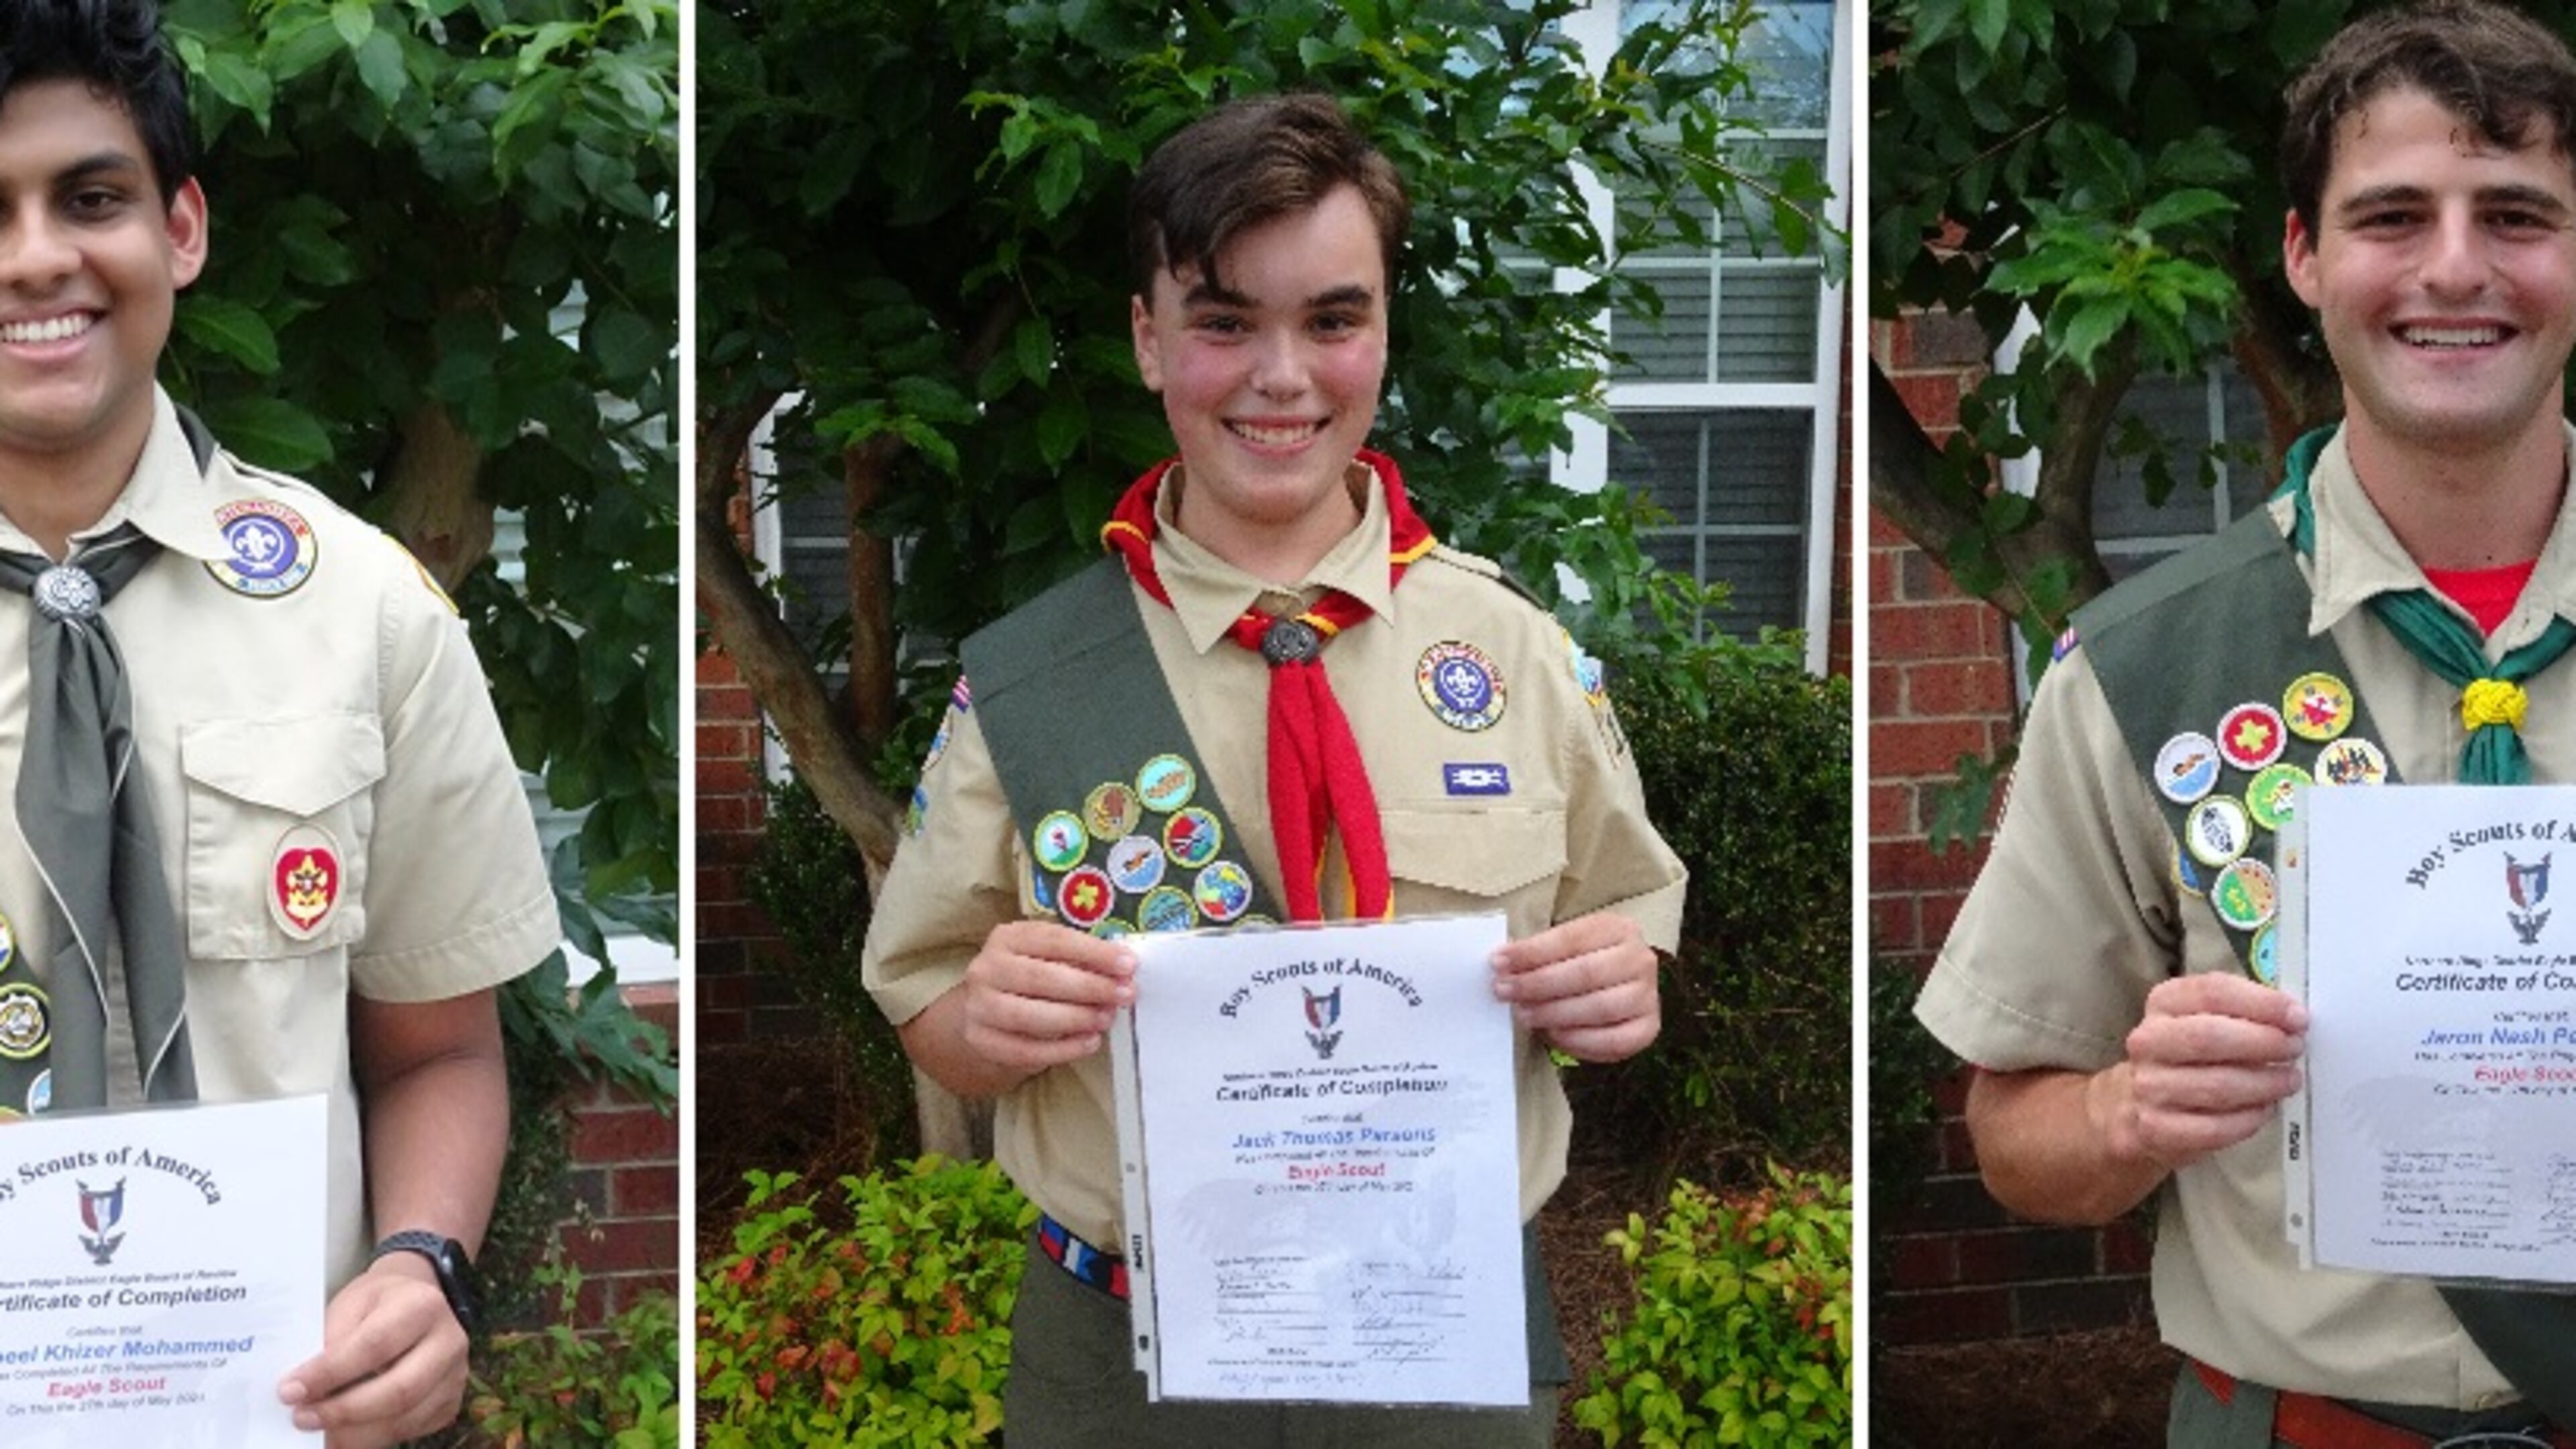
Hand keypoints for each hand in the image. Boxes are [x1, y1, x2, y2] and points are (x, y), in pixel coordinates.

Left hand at [277, 1253, 467, 1446]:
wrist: (415, 1299)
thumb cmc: (376, 1302)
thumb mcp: (350, 1305)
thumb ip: (330, 1341)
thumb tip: (303, 1390)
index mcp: (423, 1305)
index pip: (375, 1345)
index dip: (330, 1373)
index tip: (290, 1391)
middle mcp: (449, 1342)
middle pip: (398, 1390)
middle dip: (343, 1411)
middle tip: (301, 1418)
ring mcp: (455, 1375)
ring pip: (404, 1418)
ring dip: (354, 1433)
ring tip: (318, 1432)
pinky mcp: (450, 1402)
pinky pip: (410, 1430)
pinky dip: (372, 1438)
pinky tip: (345, 1433)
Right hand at [957, 919, 1137, 1077]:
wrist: (986, 1014)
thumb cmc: (1029, 981)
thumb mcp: (1049, 959)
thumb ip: (1081, 962)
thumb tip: (1122, 973)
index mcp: (1008, 937)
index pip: (1054, 940)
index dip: (1094, 952)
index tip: (1128, 964)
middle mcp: (987, 968)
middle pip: (1041, 977)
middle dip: (1090, 987)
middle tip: (1124, 994)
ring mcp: (980, 1006)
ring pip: (1030, 1016)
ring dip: (1076, 1019)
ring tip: (1106, 1019)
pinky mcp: (982, 1040)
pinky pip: (1026, 1050)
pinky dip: (1063, 1049)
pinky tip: (1089, 1042)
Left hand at [1490, 911, 1659, 1062]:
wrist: (1617, 986)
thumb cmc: (1581, 963)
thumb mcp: (1564, 949)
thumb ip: (1539, 954)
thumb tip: (1502, 964)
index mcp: (1619, 929)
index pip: (1571, 938)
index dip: (1532, 952)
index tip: (1498, 962)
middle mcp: (1640, 959)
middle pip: (1586, 973)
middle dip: (1539, 984)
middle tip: (1505, 992)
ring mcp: (1648, 995)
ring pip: (1599, 1008)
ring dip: (1554, 1014)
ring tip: (1524, 1015)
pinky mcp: (1648, 1028)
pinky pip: (1613, 1041)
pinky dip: (1578, 1040)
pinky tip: (1552, 1035)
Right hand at [2100, 972, 2307, 1170]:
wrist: (2138, 1106)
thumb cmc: (2188, 1058)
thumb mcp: (2204, 1018)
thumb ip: (2242, 1011)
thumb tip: (2292, 1017)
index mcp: (2164, 1003)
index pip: (2212, 992)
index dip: (2261, 1003)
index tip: (2297, 1017)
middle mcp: (2149, 1041)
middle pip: (2210, 1037)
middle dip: (2264, 1043)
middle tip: (2294, 1049)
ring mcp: (2149, 1086)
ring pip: (2218, 1086)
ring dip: (2265, 1084)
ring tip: (2287, 1081)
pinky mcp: (2157, 1127)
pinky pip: (2215, 1127)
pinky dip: (2248, 1119)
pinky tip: (2263, 1109)